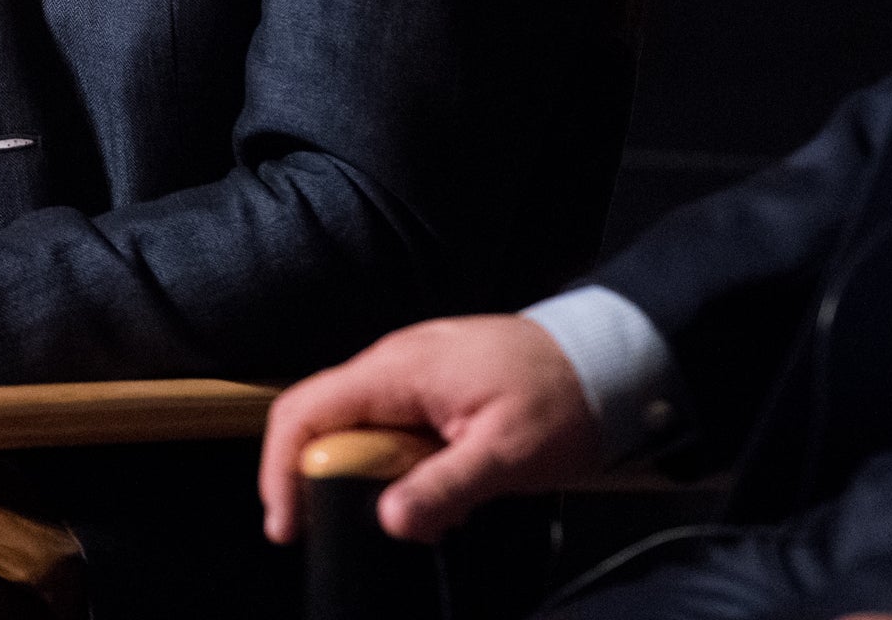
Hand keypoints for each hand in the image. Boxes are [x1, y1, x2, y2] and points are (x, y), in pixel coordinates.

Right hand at [258, 315, 601, 544]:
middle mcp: (392, 366)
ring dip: (369, 480)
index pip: (305, 411)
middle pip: (322, 423)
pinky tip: (439, 499)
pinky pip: (391, 429)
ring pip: (357, 431)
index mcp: (397, 371)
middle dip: (322, 481)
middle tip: (341, 532)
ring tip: (413, 520)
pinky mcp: (433, 388)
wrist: (610, 358)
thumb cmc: (562, 397)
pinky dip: (400, 470)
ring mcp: (411, 374)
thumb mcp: (508, 452)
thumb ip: (446, 486)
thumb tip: (389, 522)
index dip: (281, 468)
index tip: (288, 525)